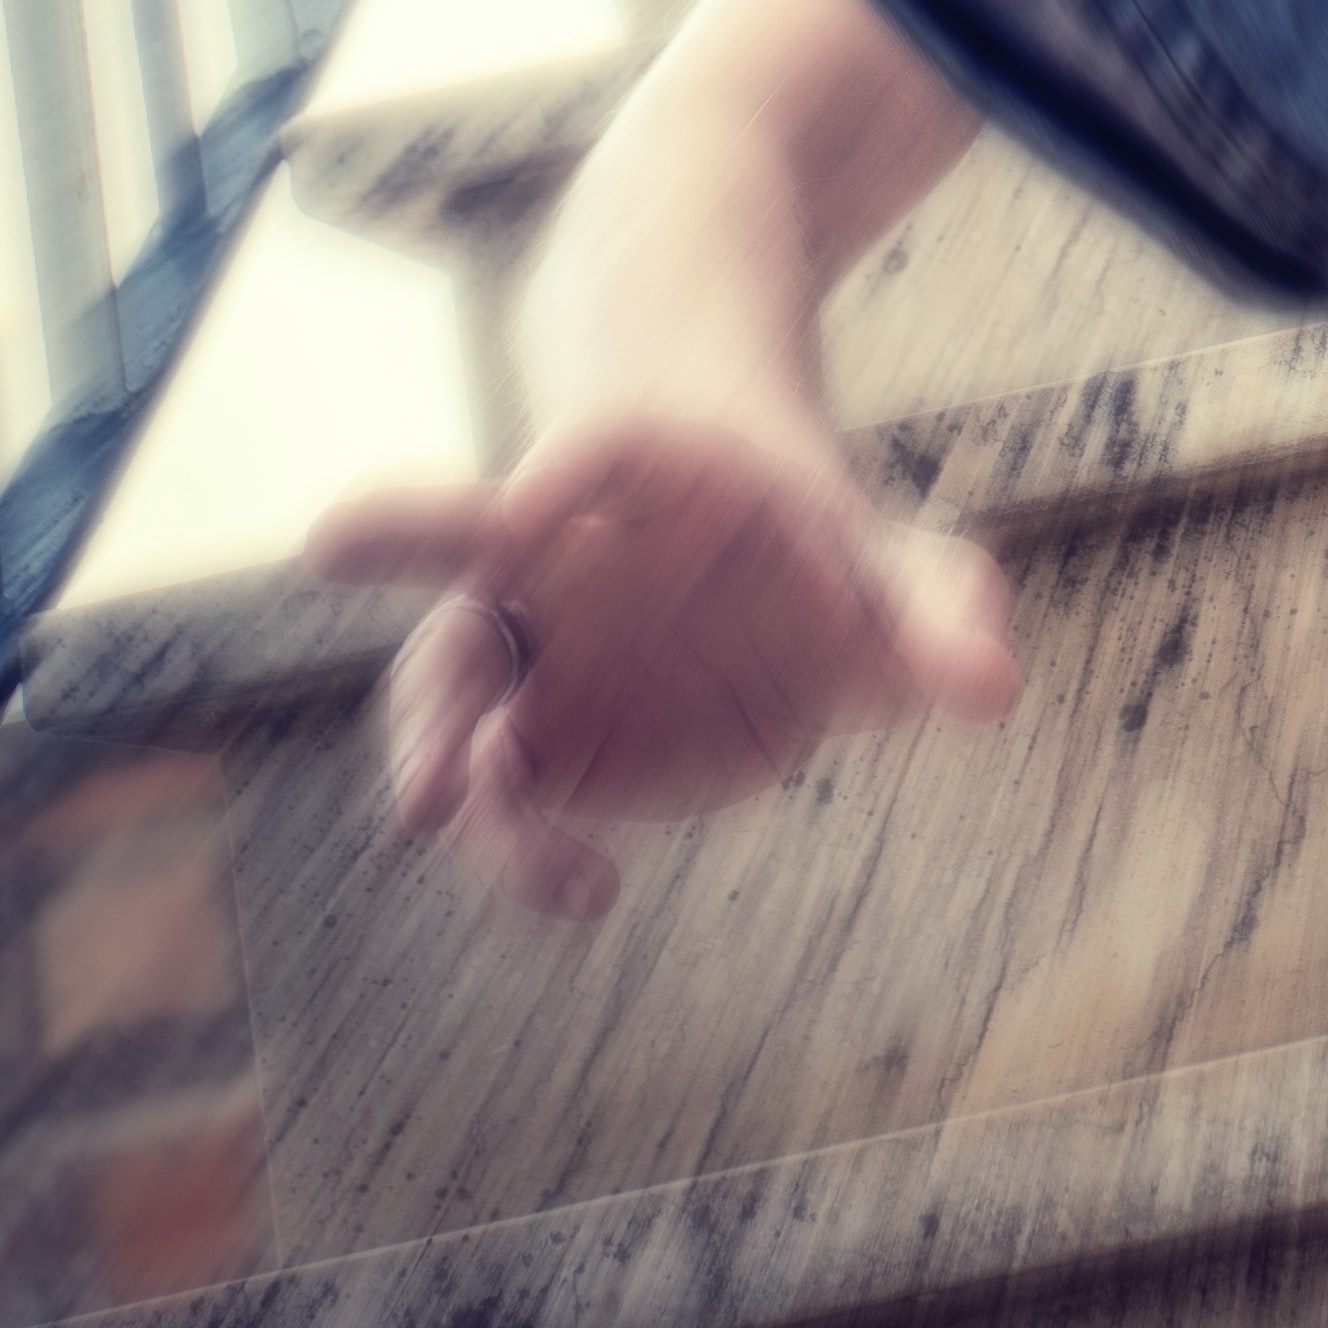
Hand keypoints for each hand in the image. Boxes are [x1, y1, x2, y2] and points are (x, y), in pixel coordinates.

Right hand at [308, 415, 1019, 922]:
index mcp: (649, 466)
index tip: (531, 496)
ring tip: (434, 808)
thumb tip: (992, 688)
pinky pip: (488, 773)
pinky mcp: (525, 729)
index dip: (563, 461)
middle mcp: (560, 542)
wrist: (741, 573)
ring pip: (447, 668)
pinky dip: (511, 826)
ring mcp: (527, 636)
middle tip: (335, 544)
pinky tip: (588, 885)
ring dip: (433, 728)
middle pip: (459, 529)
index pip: (599, 442)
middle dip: (407, 534)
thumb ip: (937, 616)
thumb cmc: (813, 550)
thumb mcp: (887, 572)